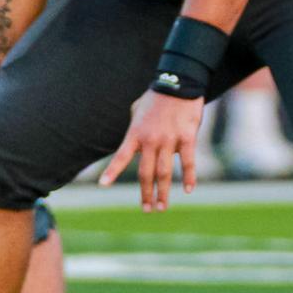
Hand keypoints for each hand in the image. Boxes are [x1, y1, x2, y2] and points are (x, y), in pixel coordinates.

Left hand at [99, 90, 203, 211]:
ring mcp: (169, 140)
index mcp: (135, 133)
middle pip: (146, 173)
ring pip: (164, 172)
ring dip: (163, 192)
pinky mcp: (187, 138)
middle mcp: (150, 140)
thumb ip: (134, 128)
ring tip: (162, 207)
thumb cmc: (156, 97)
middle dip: (145, 193)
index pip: (121, 156)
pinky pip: (187, 162)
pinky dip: (188, 177)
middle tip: (147, 209)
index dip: (112, 172)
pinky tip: (189, 190)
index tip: (103, 185)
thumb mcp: (136, 110)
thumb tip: (134, 143)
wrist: (178, 83)